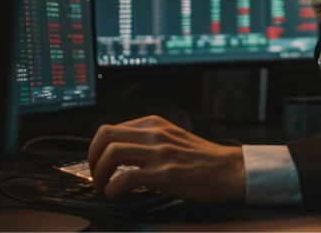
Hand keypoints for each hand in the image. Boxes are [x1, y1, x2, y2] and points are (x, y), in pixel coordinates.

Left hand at [87, 115, 244, 201]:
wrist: (229, 169)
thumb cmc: (203, 159)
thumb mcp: (173, 138)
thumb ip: (149, 140)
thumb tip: (121, 154)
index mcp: (155, 124)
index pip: (111, 128)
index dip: (97, 149)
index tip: (98, 165)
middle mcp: (155, 134)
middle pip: (105, 135)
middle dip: (91, 158)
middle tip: (95, 176)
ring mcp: (160, 153)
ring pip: (111, 153)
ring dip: (99, 174)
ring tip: (103, 187)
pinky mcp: (165, 174)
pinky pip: (126, 178)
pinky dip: (114, 189)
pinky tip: (118, 195)